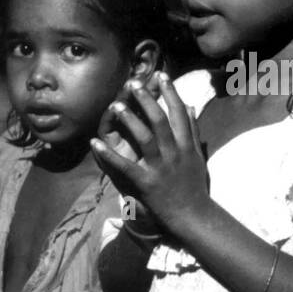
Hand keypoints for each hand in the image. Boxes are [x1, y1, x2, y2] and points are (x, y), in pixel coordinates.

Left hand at [90, 74, 209, 237]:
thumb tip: (190, 105)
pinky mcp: (146, 183)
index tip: (161, 75)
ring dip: (129, 120)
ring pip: (144, 138)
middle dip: (146, 100)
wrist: (193, 216)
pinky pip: (125, 166)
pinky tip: (95, 143)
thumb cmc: (194, 186)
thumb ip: (192, 130)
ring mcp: (160, 168)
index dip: (170, 92)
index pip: (178, 113)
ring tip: (116, 105)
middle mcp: (174, 153)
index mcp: (186, 145)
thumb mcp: (197, 155)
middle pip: (159, 120)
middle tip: (133, 83)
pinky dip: (109, 155)